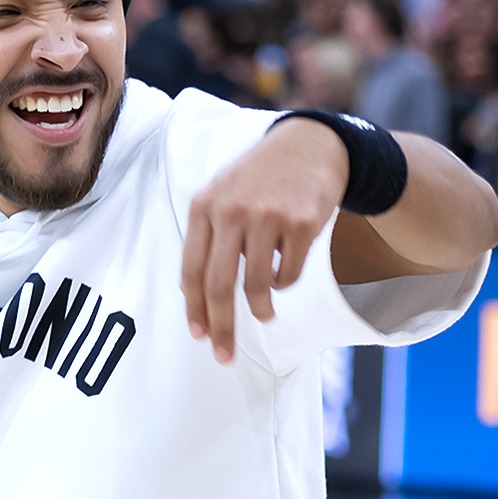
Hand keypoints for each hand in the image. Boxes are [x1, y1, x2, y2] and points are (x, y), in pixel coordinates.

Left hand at [180, 116, 347, 363]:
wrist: (309, 144)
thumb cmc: (258, 179)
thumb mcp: (220, 196)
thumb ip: (204, 238)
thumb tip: (188, 290)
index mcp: (204, 207)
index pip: (191, 269)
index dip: (194, 308)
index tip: (198, 336)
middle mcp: (232, 211)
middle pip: (221, 285)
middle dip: (222, 327)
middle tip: (224, 354)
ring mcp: (268, 217)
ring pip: (258, 284)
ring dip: (259, 309)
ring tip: (263, 315)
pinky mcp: (302, 223)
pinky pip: (289, 274)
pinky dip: (285, 284)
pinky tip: (284, 275)